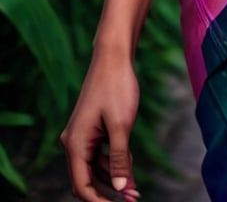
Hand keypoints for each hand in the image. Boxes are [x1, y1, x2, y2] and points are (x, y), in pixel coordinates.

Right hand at [60, 52, 139, 201]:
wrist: (115, 56)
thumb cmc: (117, 86)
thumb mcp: (122, 125)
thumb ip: (120, 159)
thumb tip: (120, 189)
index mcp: (75, 143)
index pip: (82, 185)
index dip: (100, 201)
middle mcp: (74, 141)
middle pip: (86, 180)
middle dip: (108, 192)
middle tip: (133, 199)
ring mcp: (83, 135)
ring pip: (95, 168)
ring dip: (113, 179)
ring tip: (135, 188)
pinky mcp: (92, 128)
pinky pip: (100, 154)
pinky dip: (114, 163)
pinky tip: (130, 168)